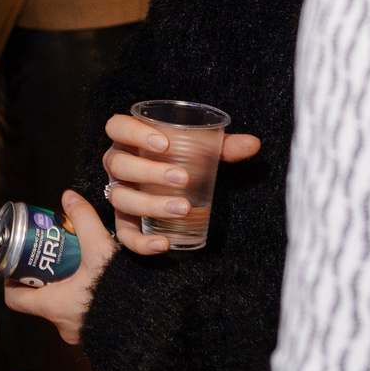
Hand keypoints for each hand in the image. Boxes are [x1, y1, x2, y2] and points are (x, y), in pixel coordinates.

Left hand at [2, 191, 115, 344]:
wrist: (156, 321)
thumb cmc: (124, 290)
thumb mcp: (100, 249)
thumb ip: (84, 219)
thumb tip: (68, 196)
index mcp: (54, 307)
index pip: (15, 299)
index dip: (12, 280)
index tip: (20, 263)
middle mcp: (64, 325)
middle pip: (40, 299)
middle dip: (44, 276)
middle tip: (52, 255)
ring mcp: (82, 332)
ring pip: (63, 307)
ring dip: (67, 287)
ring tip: (76, 264)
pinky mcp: (100, 335)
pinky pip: (83, 315)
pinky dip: (85, 299)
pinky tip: (99, 282)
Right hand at [101, 112, 262, 252]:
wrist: (174, 185)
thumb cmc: (182, 161)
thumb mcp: (201, 151)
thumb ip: (224, 147)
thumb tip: (253, 144)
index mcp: (129, 139)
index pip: (116, 127)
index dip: (134, 133)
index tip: (164, 143)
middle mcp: (117, 164)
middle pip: (118, 164)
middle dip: (150, 171)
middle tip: (184, 179)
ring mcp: (118, 192)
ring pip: (120, 198)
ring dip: (150, 204)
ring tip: (183, 208)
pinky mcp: (124, 220)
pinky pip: (124, 233)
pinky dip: (140, 241)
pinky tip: (163, 243)